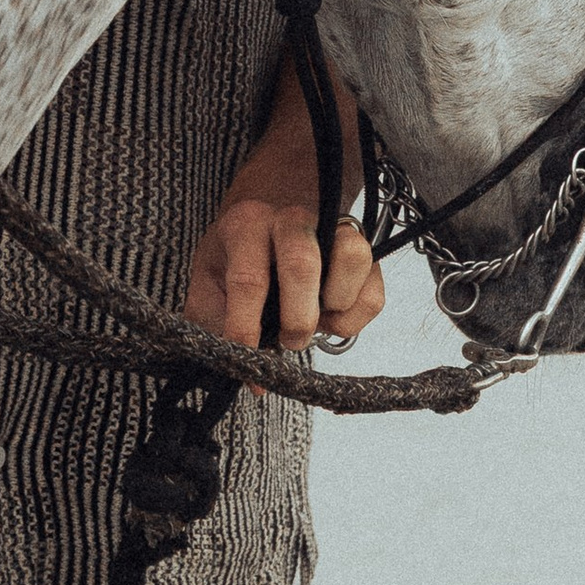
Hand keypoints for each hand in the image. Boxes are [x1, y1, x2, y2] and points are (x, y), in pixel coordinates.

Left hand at [184, 196, 386, 353]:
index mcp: (247, 225)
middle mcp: (291, 219)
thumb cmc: (239, 252)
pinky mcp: (363, 250)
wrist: (270, 204)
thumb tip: (254, 380)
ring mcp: (332, 228)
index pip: (247, 280)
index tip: (245, 356)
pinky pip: (373, 291)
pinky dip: (356, 317)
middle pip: (303, 265)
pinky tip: (331, 315)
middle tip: (289, 340)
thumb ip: (216, 324)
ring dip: (335, 307)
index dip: (245, 327)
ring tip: (316, 319)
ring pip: (351, 260)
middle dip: (297, 318)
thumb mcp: (211, 278)